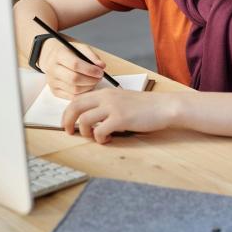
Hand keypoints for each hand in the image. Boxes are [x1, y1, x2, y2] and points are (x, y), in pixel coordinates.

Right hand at [38, 38, 105, 98]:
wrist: (53, 57)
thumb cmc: (69, 52)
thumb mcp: (80, 48)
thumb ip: (91, 55)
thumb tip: (101, 66)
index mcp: (58, 55)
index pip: (75, 65)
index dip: (90, 70)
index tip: (100, 71)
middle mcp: (52, 69)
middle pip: (74, 79)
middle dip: (91, 80)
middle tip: (99, 77)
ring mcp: (52, 82)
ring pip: (74, 90)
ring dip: (88, 87)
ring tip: (94, 81)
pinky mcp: (54, 91)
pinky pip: (72, 97)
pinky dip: (83, 93)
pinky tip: (87, 86)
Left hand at [62, 88, 176, 143]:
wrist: (164, 106)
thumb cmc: (146, 106)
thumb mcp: (122, 100)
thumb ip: (107, 105)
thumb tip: (93, 118)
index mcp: (106, 92)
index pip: (78, 99)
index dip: (68, 112)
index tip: (68, 122)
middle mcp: (106, 97)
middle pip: (75, 107)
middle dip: (67, 121)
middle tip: (69, 132)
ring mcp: (112, 107)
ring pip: (84, 120)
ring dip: (85, 132)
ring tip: (96, 137)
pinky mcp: (120, 119)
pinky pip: (99, 131)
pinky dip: (100, 139)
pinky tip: (109, 139)